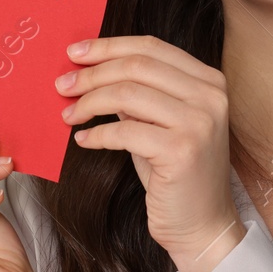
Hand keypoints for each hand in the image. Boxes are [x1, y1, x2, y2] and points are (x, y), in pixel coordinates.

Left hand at [57, 35, 244, 271]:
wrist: (202, 225)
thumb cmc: (177, 175)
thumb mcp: (162, 124)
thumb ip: (141, 95)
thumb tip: (95, 71)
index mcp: (209, 81)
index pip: (151, 47)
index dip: (108, 46)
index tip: (75, 52)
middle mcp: (210, 97)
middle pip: (137, 65)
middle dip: (92, 73)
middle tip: (62, 84)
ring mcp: (199, 122)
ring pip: (127, 94)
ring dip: (89, 102)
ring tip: (68, 115)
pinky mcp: (181, 150)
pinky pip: (123, 130)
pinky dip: (96, 134)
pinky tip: (83, 140)